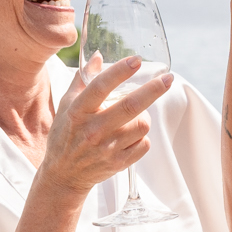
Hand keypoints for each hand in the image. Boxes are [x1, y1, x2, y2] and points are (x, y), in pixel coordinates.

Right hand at [32, 53, 172, 208]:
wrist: (63, 175)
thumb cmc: (65, 135)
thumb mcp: (67, 104)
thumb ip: (83, 78)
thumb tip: (98, 55)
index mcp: (78, 111)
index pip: (100, 86)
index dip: (120, 71)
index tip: (137, 60)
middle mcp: (93, 130)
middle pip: (130, 106)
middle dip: (153, 90)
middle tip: (168, 79)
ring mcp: (107, 148)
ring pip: (142, 125)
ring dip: (144, 117)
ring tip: (136, 116)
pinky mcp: (118, 164)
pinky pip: (144, 144)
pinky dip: (143, 137)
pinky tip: (132, 135)